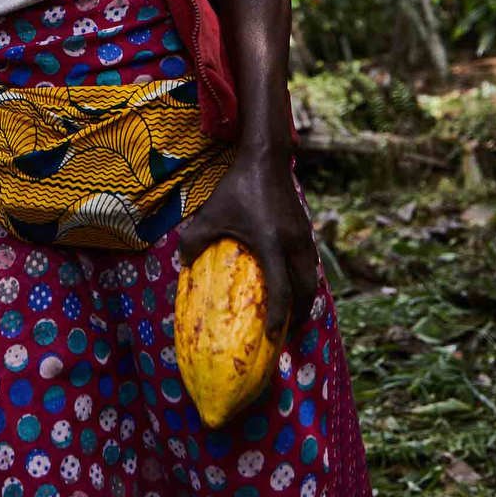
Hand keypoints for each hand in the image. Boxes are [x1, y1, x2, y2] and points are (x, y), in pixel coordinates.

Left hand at [177, 148, 317, 342]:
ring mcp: (304, 237)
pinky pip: (311, 264)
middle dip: (299, 315)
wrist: (265, 159)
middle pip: (305, 291)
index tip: (273, 337)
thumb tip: (183, 265)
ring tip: (292, 314)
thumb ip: (193, 239)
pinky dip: (305, 280)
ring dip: (304, 298)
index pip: (281, 290)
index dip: (278, 317)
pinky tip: (292, 284)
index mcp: (271, 244)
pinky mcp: (306, 230)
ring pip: (312, 277)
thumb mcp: (210, 214)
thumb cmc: (237, 187)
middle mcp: (294, 244)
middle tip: (287, 333)